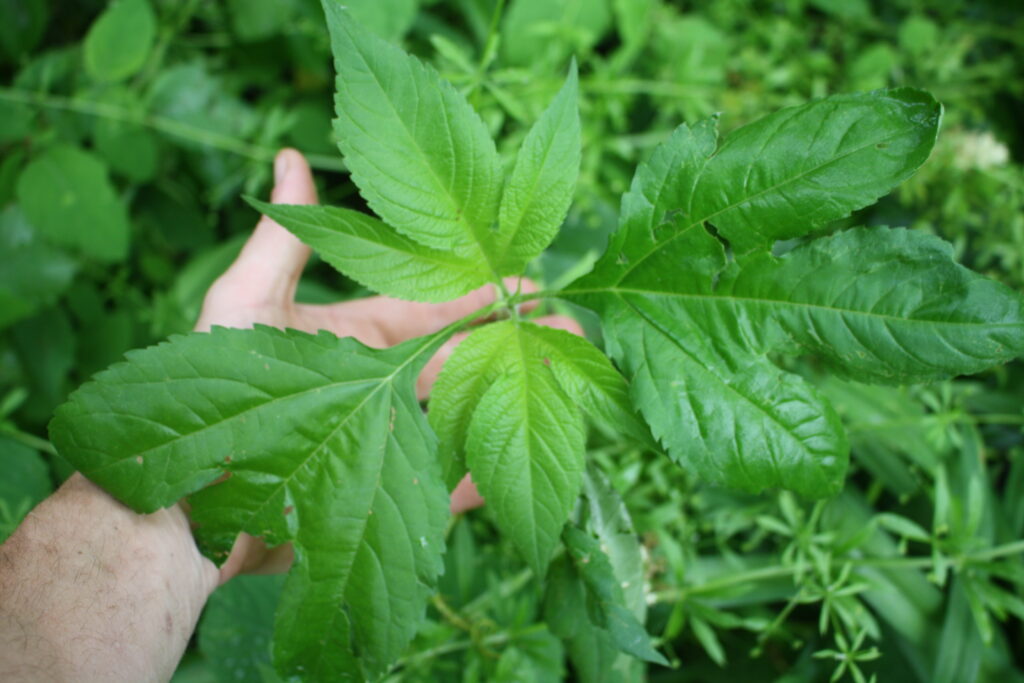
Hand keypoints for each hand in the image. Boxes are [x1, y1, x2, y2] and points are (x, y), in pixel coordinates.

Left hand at [198, 149, 581, 580]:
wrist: (188, 505)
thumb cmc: (212, 395)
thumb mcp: (247, 302)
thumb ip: (285, 239)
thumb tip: (290, 154)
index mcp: (354, 334)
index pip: (430, 303)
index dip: (477, 289)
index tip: (527, 278)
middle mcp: (376, 381)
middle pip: (458, 356)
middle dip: (510, 340)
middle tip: (567, 329)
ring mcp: (385, 438)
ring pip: (462, 412)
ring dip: (511, 397)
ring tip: (562, 384)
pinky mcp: (386, 494)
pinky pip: (447, 485)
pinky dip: (482, 475)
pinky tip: (518, 465)